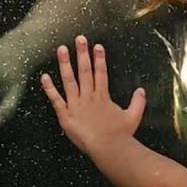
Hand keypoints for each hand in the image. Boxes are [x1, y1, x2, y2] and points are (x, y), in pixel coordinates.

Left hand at [41, 36, 146, 153]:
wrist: (109, 147)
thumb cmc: (121, 135)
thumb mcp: (134, 116)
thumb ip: (138, 102)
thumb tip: (141, 90)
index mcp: (103, 97)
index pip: (101, 73)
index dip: (99, 59)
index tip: (97, 46)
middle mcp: (89, 97)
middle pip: (85, 71)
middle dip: (82, 54)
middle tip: (79, 38)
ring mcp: (76, 105)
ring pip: (69, 81)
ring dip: (65, 64)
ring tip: (62, 49)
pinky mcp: (66, 116)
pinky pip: (56, 100)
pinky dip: (49, 89)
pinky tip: (44, 77)